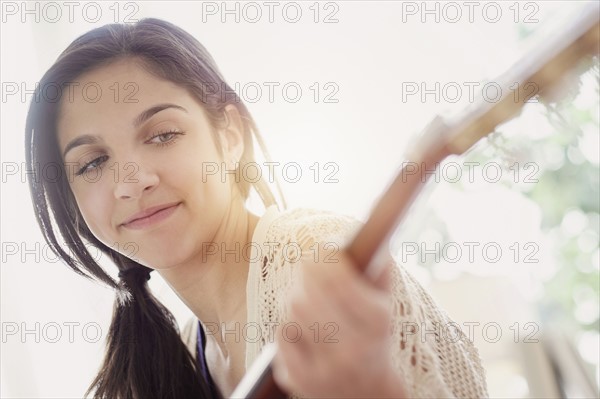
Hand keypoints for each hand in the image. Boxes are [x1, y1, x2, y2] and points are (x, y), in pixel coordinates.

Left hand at [272, 248, 406, 397]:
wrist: (365, 392)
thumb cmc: (373, 337)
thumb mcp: (385, 304)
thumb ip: (379, 269)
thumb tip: (368, 236)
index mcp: (376, 325)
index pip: (337, 280)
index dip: (327, 257)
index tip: (326, 250)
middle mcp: (351, 351)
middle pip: (308, 295)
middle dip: (308, 274)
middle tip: (312, 265)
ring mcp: (323, 369)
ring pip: (293, 310)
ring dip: (299, 297)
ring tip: (313, 300)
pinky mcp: (298, 380)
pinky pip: (281, 333)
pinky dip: (290, 323)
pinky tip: (305, 327)